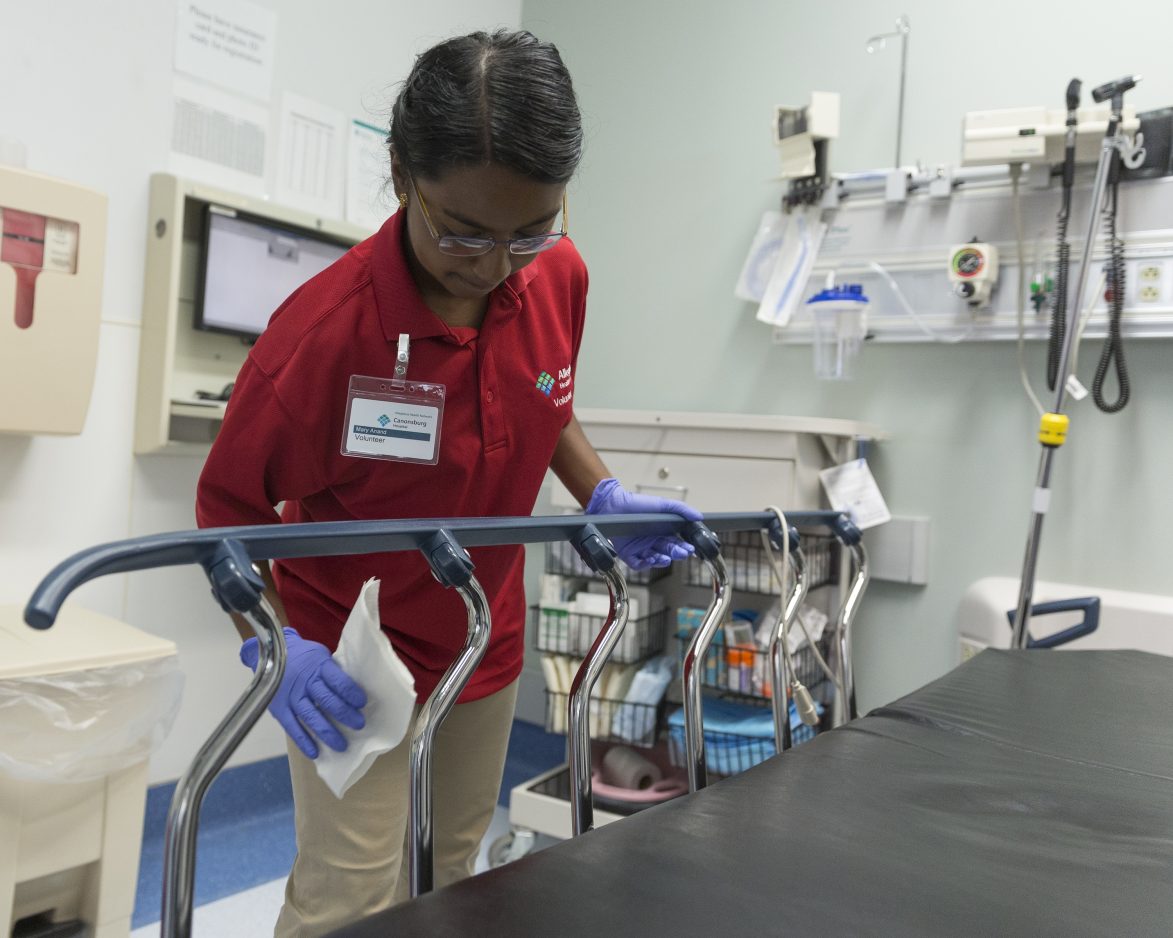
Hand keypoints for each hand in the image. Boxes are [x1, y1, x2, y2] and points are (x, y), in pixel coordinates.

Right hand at [240, 627, 367, 758]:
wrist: (272, 654)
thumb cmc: (304, 656)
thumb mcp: (320, 655)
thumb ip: (333, 671)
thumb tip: (354, 691)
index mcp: (319, 666)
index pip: (338, 681)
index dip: (351, 693)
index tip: (362, 703)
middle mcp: (305, 682)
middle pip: (327, 700)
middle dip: (345, 714)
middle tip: (359, 725)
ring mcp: (291, 697)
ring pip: (311, 717)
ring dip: (328, 733)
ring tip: (342, 745)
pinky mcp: (280, 709)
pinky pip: (292, 727)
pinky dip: (303, 741)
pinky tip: (315, 752)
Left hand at [584, 478, 701, 569]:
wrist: (614, 504)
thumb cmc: (637, 503)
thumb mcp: (663, 505)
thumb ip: (681, 510)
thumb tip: (698, 516)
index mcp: (661, 531)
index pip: (676, 542)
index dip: (684, 546)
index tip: (691, 548)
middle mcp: (652, 540)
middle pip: (668, 551)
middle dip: (677, 553)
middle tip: (683, 553)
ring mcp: (640, 548)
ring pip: (655, 560)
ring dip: (662, 560)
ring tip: (666, 558)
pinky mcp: (628, 554)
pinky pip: (639, 564)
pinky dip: (645, 564)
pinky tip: (650, 559)